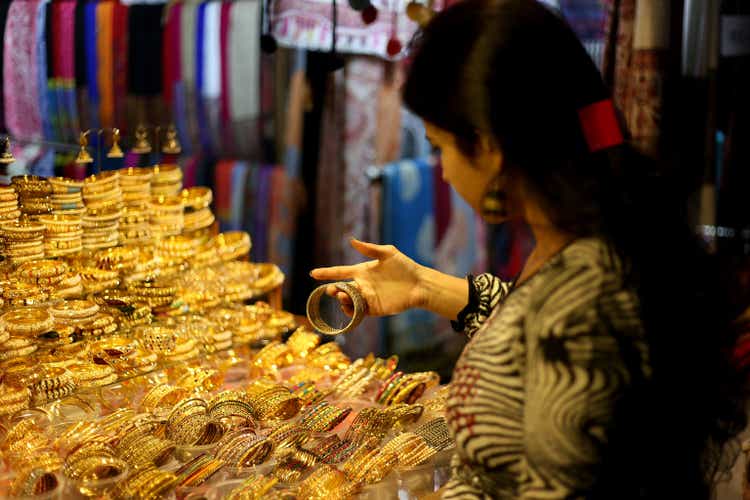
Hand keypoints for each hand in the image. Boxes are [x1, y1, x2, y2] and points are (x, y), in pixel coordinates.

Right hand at [310, 239, 424, 316]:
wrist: (419, 284)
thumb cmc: (405, 266)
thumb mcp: (387, 253)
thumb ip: (369, 248)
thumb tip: (351, 240)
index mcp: (362, 271)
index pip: (340, 272)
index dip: (326, 273)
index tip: (313, 273)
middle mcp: (362, 285)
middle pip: (341, 288)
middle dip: (334, 290)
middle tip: (333, 290)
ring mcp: (367, 298)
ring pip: (348, 301)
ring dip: (342, 300)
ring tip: (343, 295)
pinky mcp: (374, 309)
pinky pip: (358, 312)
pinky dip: (351, 311)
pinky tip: (349, 307)